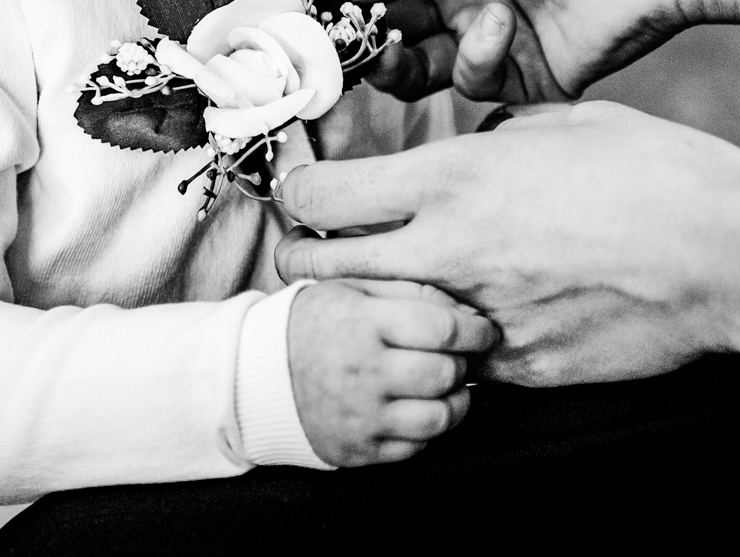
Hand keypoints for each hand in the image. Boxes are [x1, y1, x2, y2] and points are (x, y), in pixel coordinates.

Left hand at [276, 104, 739, 386]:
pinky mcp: (523, 369)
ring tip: (393, 290)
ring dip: (381, 308)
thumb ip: (500, 136)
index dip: (298, 193)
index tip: (301, 192)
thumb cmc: (656, 171)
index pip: (325, 196)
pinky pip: (465, 360)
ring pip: (391, 323)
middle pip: (326, 268)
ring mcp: (484, 320)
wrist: (731, 252)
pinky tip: (480, 321)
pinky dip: (460, 343)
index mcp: (455, 180)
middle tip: (307, 253)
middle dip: (304, 259)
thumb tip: (478, 141)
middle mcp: (454, 252)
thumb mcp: (563, 123)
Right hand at [287, 278, 497, 466]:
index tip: (484, 330)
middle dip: (464, 363)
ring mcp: (361, 417)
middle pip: (444, 373)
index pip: (442, 328)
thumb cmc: (314, 322)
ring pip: (439, 418)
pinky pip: (416, 448)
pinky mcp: (359, 451)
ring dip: (456, 401)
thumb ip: (407, 289)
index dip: (475, 330)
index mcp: (363, 324)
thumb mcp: (351, 288)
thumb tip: (462, 306)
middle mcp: (364, 373)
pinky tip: (421, 408)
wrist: (256, 375)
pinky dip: (429, 429)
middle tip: (459, 356)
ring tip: (447, 385)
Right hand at [339, 0, 739, 102]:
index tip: (307, 25)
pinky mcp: (528, 82)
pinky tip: (497, 30)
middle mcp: (462, 0)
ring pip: (423, 73)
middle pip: (388, 38)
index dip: (340, 7)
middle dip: (359, 46)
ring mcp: (493, 44)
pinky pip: (478, 88)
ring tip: (400, 45)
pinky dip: (477, 61)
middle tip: (341, 51)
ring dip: (404, 61)